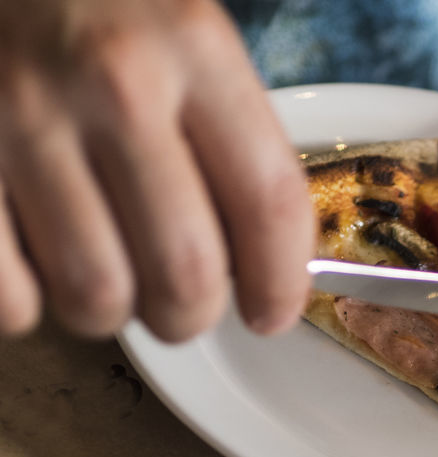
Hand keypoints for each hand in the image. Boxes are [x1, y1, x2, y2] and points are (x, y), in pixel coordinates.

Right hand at [0, 0, 314, 341]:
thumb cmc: (96, 7)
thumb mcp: (184, 38)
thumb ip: (229, 139)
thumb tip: (259, 267)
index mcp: (194, 49)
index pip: (269, 202)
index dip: (280, 284)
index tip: (270, 313)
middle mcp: (114, 81)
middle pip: (185, 270)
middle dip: (191, 314)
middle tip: (182, 304)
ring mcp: (22, 115)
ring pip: (97, 293)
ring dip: (110, 311)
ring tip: (106, 278)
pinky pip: (10, 292)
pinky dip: (29, 306)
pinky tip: (36, 271)